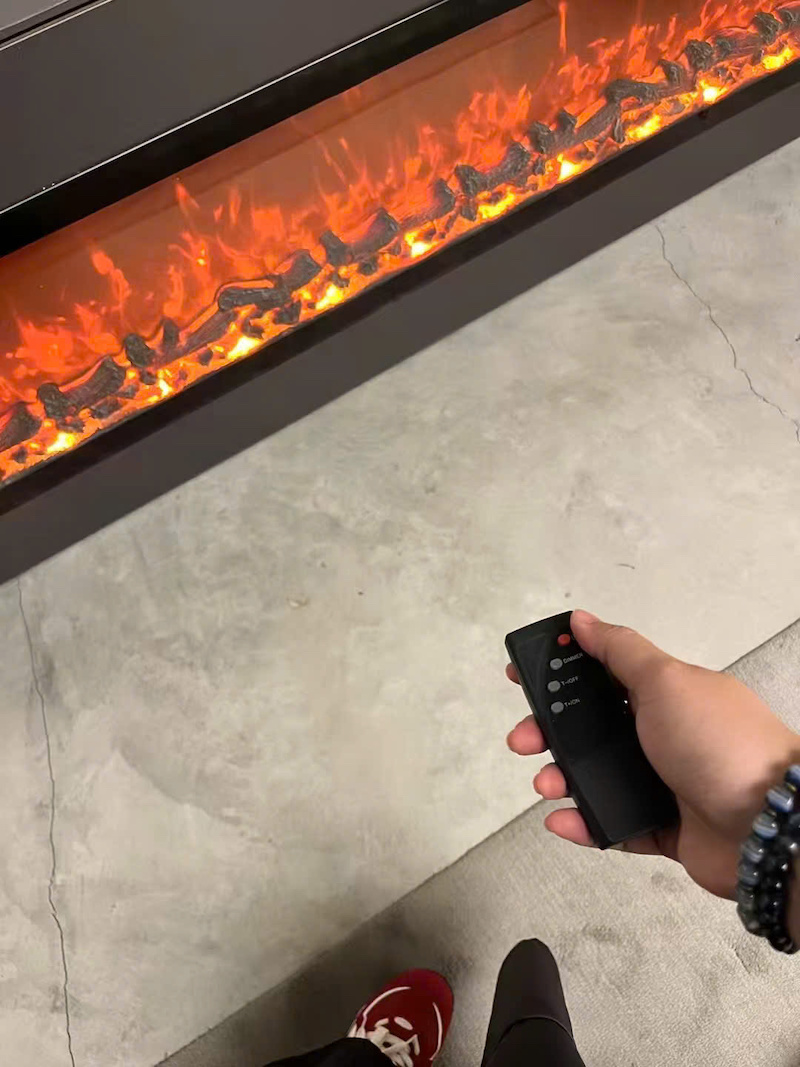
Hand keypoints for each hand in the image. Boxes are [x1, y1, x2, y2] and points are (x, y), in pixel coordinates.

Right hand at [506, 610, 799, 900]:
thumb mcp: (665, 681)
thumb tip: (581, 619)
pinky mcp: (664, 830)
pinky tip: (561, 820)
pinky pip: (614, 824)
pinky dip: (585, 823)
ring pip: (597, 778)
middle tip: (522, 740)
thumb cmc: (715, 741)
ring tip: (546, 785)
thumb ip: (619, 651)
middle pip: (591, 730)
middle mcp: (663, 735)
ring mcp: (664, 784)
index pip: (602, 677)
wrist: (767, 825)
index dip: (559, 674)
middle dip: (549, 732)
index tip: (520, 678)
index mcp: (665, 694)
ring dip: (562, 779)